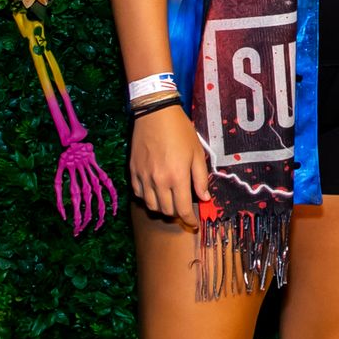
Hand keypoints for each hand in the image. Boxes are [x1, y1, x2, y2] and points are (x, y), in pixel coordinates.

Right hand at [128, 105, 210, 228]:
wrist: (155, 114)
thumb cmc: (181, 131)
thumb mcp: (197, 152)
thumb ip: (201, 178)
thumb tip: (205, 198)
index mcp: (177, 177)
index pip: (183, 209)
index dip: (190, 220)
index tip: (194, 224)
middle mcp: (159, 181)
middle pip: (166, 211)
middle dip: (177, 214)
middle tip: (184, 208)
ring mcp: (144, 178)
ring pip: (151, 206)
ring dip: (162, 208)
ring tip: (170, 201)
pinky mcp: (133, 172)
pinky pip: (139, 195)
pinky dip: (148, 198)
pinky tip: (155, 191)